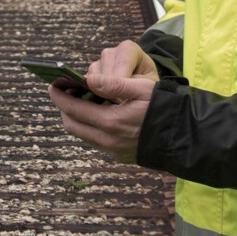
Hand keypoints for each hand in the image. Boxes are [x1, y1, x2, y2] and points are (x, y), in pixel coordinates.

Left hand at [48, 41, 157, 163]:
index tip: (52, 85)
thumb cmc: (164, 107)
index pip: (74, 109)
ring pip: (83, 134)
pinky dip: (90, 126)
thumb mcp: (142, 89)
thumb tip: (88, 79)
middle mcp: (109, 141)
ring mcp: (114, 151)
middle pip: (72, 125)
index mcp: (111, 122)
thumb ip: (114, 84)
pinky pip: (96, 140)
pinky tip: (97, 114)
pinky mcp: (120, 156)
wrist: (184, 136)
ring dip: (76, 118)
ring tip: (79, 100)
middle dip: (64, 108)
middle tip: (63, 92)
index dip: (60, 97)